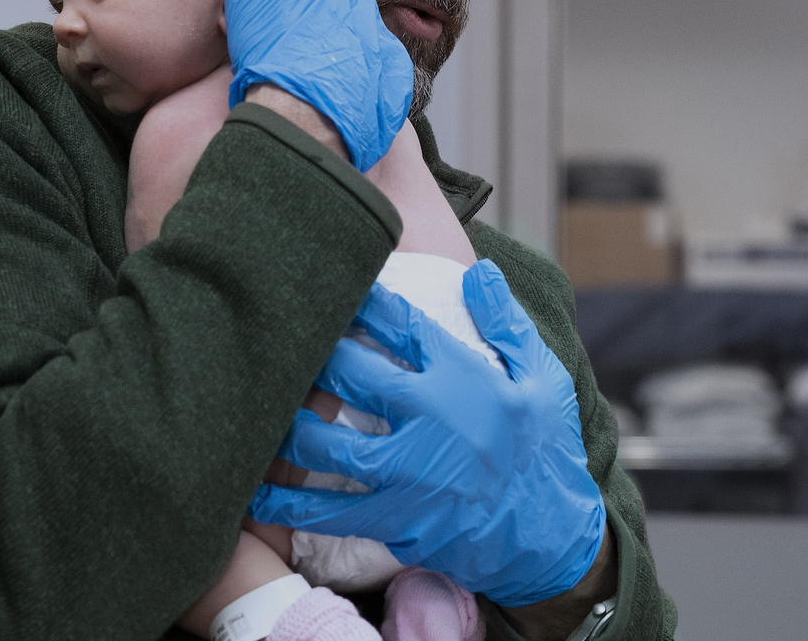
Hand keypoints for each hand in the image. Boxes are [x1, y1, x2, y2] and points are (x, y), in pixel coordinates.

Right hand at [225, 0, 412, 170]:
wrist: (301, 112)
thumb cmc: (271, 39)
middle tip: (287, 23)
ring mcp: (375, 39)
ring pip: (353, 26)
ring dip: (333, 36)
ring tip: (301, 60)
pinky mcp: (386, 76)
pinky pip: (372, 66)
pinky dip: (353, 71)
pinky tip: (328, 84)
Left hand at [247, 261, 605, 605]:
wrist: (551, 537)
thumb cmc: (544, 451)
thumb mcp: (541, 378)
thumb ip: (505, 323)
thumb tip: (478, 271)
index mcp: (464, 378)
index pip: (402, 325)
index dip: (362, 302)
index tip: (331, 284)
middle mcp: (433, 421)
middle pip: (354, 375)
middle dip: (313, 354)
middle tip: (280, 338)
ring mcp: (411, 473)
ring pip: (331, 444)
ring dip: (289, 427)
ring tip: (258, 409)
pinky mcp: (398, 518)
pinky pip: (331, 510)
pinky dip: (289, 503)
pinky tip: (256, 491)